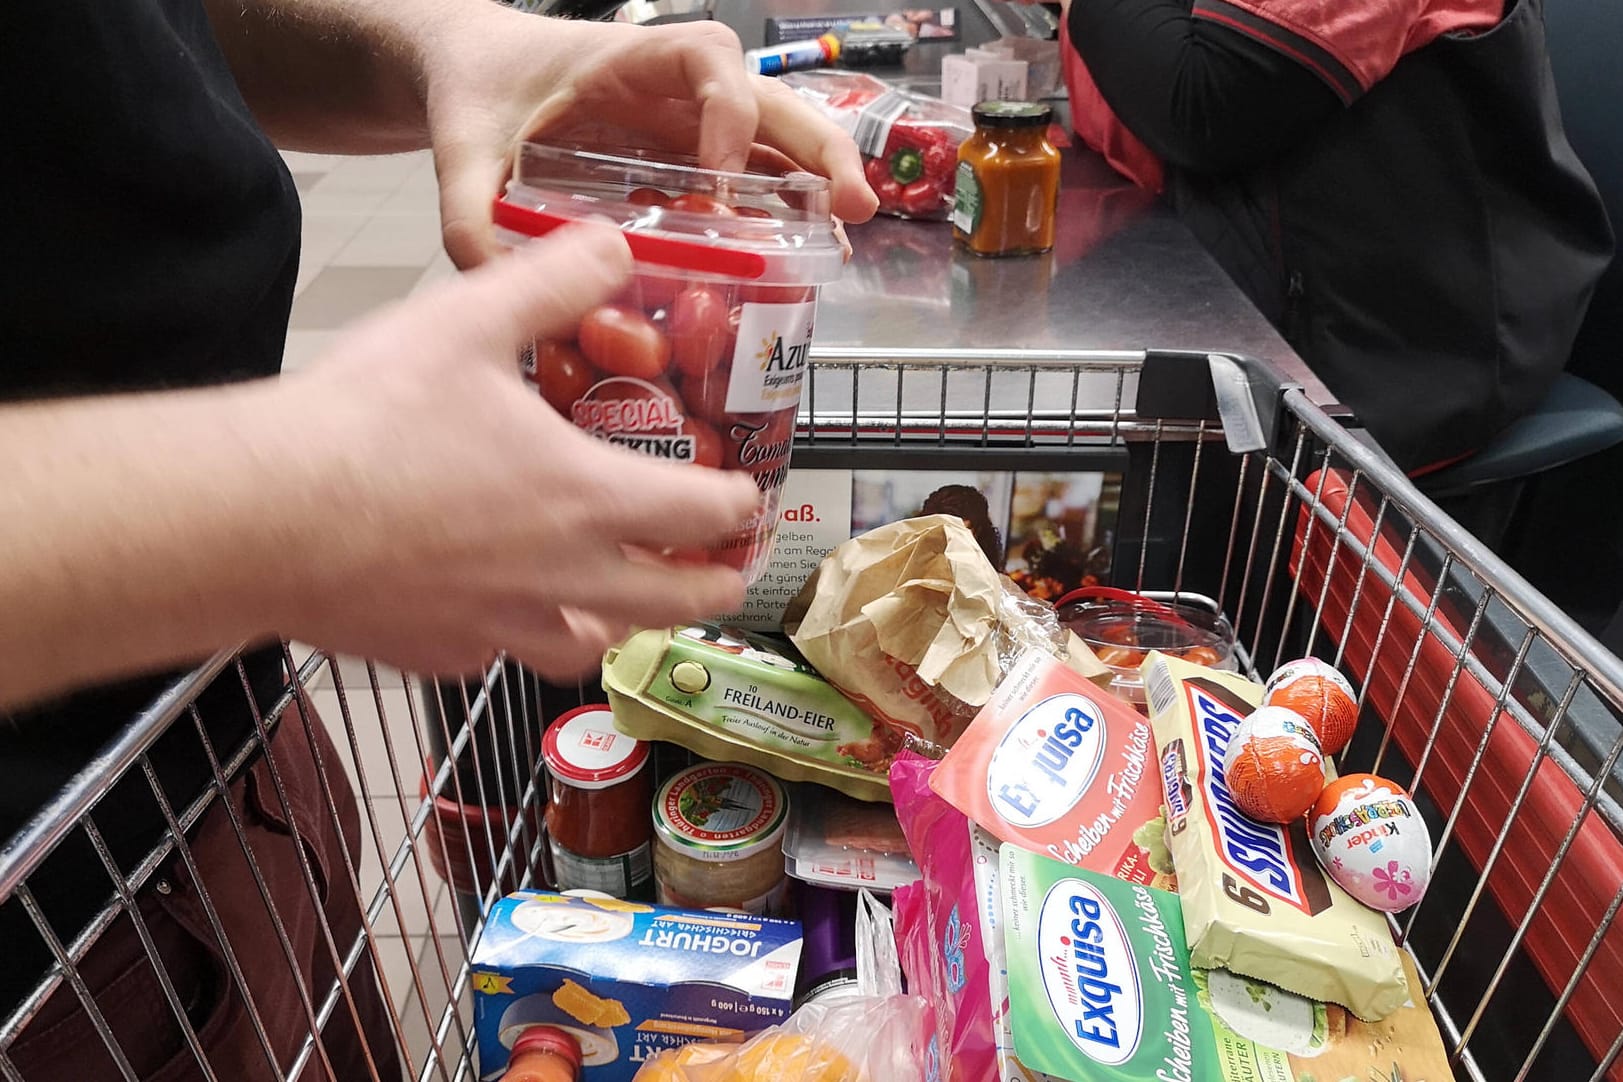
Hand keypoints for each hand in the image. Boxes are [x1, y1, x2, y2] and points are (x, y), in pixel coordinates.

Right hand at [277, 224, 757, 679]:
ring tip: (618, 603)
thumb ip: (554, 280)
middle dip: (711, 588)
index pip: (702, 514)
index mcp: (585, 496)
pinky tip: (497, 608)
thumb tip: (617, 245)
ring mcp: (502, 627)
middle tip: (723, 575)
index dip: (738, 507)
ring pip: (591, 644)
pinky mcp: (441, 654)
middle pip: (670, 603)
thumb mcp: (469, 322)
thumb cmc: (368, 422)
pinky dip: (519, 634)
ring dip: (621, 623)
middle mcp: (561, 577)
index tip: (747, 499)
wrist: (260, 519)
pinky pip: (503, 655)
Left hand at [419, 7, 877, 267]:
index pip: (708, 64)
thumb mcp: (464, 146)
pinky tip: (809, 250)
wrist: (477, 72)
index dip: (729, 115)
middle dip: (819, 151)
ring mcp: (690, 120)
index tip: (720, 185)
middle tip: (855, 206)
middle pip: (770, 101)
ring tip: (850, 238)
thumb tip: (494, 279)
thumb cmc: (480, 88)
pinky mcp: (690, 153)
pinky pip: (752, 172)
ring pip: (774, 138)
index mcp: (630, 59)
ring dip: (817, 182)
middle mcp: (675, 86)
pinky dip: (784, 206)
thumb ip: (467, 212)